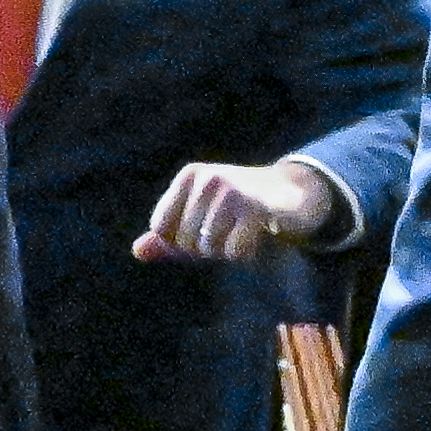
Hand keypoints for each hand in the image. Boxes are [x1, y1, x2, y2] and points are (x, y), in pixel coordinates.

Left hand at [139, 155, 341, 263]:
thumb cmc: (239, 210)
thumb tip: (137, 252)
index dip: (180, 242)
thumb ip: (167, 238)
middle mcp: (207, 179)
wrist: (292, 194)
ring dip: (228, 251)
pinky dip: (246, 253)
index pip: (161, 229)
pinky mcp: (255, 207)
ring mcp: (231, 191)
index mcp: (188, 177)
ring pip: (210, 248)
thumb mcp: (199, 219)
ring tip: (244, 231)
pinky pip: (235, 251)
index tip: (205, 229)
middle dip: (207, 248)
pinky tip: (258, 235)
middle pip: (185, 242)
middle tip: (231, 230)